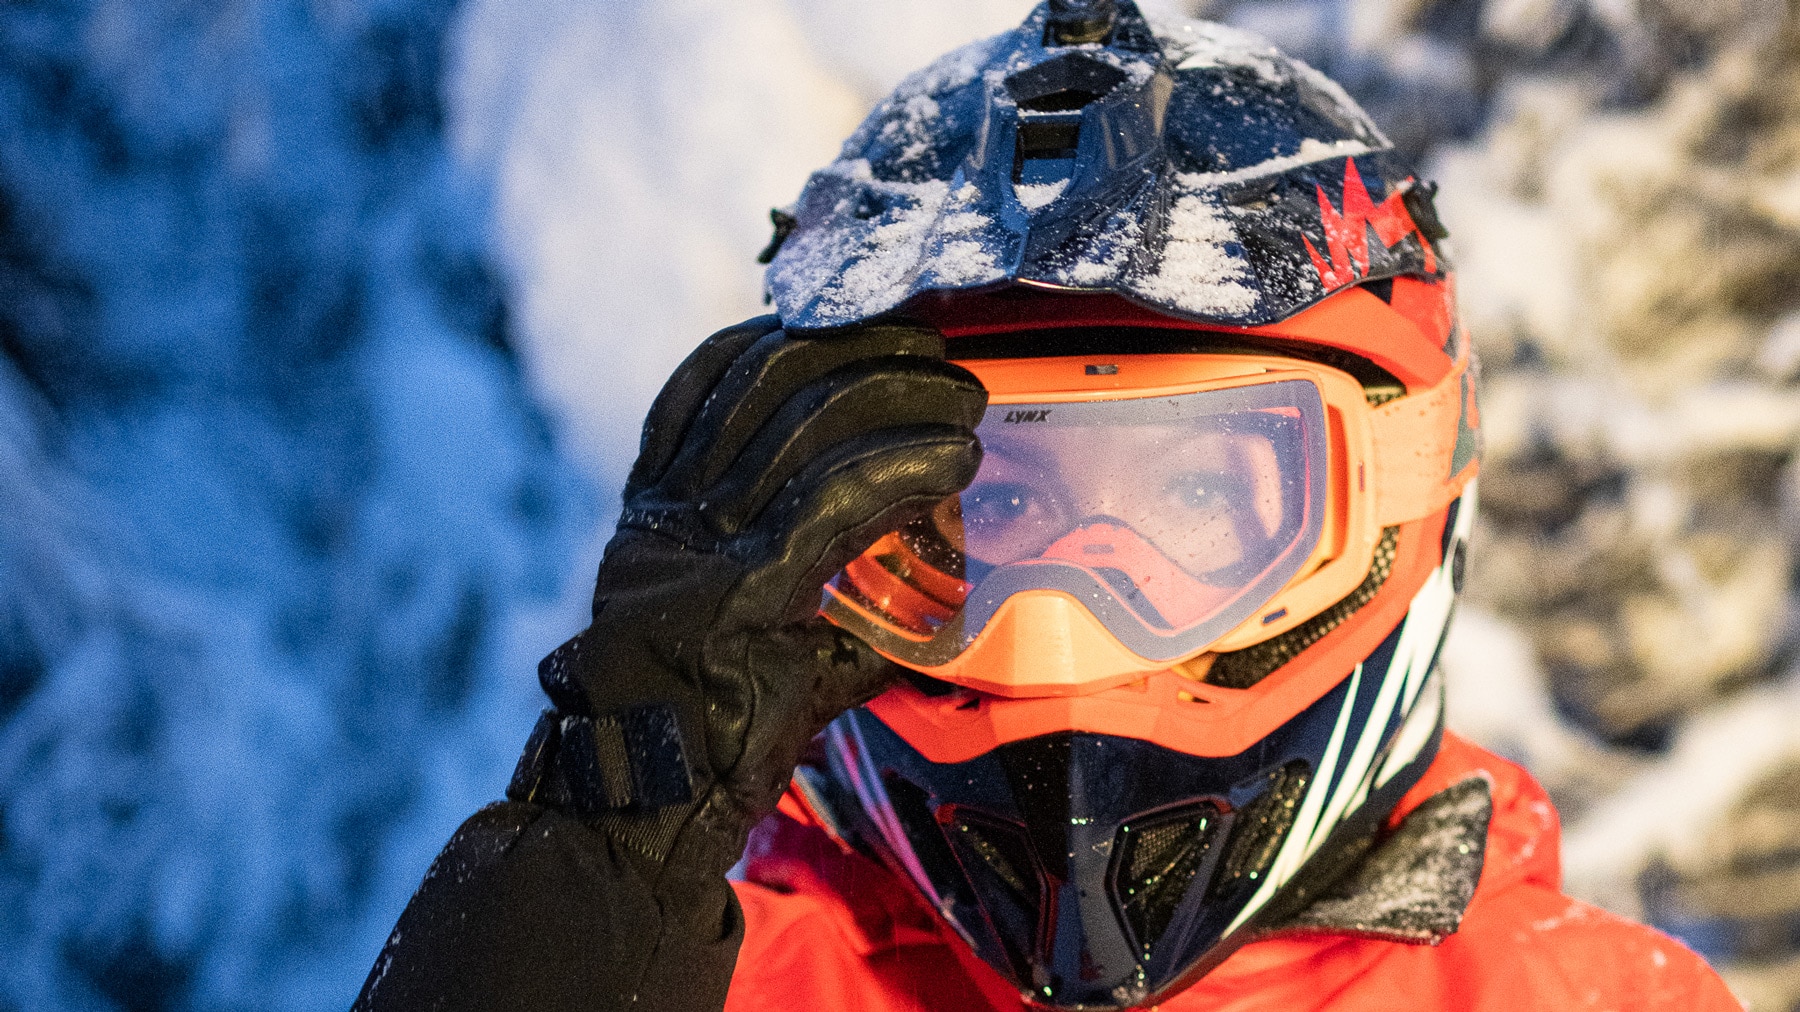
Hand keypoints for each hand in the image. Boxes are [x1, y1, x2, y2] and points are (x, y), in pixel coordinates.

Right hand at [508, 315, 985, 879]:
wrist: (646, 809)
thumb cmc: (700, 736)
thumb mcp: (743, 641)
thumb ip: (814, 600)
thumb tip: (904, 592)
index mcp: (654, 515)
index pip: (702, 387)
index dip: (772, 339)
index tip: (838, 324)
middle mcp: (669, 514)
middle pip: (766, 384)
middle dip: (858, 352)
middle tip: (928, 349)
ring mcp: (702, 545)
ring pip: (807, 425)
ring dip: (899, 397)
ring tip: (962, 397)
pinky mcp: (748, 584)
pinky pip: (838, 497)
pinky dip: (907, 465)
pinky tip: (956, 454)